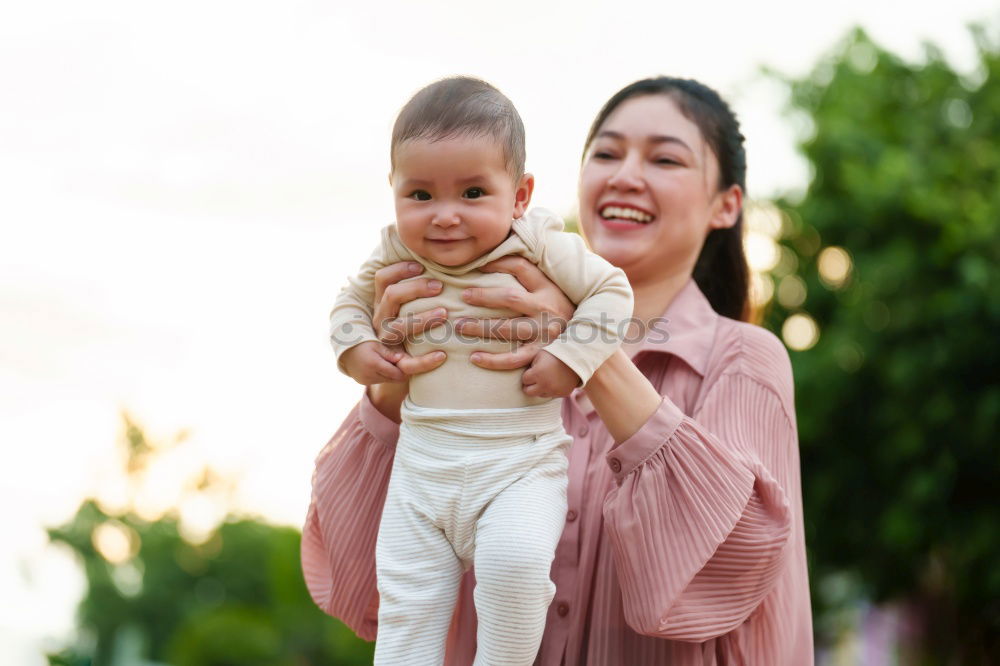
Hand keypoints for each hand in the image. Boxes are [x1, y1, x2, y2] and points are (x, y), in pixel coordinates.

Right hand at [340, 340, 406, 385]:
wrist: (345, 349)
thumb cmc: (363, 343)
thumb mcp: (377, 345)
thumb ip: (390, 354)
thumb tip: (403, 359)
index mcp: (374, 364)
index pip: (396, 374)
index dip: (404, 371)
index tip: (406, 365)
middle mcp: (370, 375)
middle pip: (392, 379)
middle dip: (397, 373)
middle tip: (398, 363)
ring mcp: (365, 380)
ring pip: (386, 381)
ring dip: (389, 375)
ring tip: (387, 363)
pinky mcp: (363, 382)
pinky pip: (377, 381)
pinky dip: (381, 376)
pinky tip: (378, 367)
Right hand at [366, 261, 448, 420]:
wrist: (394, 369)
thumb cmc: (409, 331)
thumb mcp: (406, 309)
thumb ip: (417, 292)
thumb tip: (442, 267)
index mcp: (383, 305)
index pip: (382, 279)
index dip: (399, 269)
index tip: (421, 265)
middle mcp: (381, 321)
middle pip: (391, 297)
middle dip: (415, 288)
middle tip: (440, 286)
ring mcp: (386, 342)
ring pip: (398, 327)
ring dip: (422, 318)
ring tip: (444, 313)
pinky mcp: (395, 365)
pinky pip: (408, 364)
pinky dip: (425, 360)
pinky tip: (442, 355)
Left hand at [458, 255, 574, 349]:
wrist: (592, 345)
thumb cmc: (566, 313)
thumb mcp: (558, 290)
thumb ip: (536, 276)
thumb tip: (511, 251)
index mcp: (549, 288)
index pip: (521, 268)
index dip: (498, 262)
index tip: (477, 264)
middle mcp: (546, 308)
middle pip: (509, 297)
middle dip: (483, 296)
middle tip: (463, 295)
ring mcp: (543, 333)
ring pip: (506, 329)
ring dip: (479, 327)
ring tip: (459, 326)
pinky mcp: (540, 354)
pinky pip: (512, 359)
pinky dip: (492, 360)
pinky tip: (474, 357)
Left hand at [521, 350, 580, 398]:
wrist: (577, 356)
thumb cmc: (555, 352)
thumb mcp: (539, 354)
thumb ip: (527, 362)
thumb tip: (510, 365)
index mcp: (537, 373)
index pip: (524, 379)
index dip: (528, 373)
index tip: (533, 368)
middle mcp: (545, 384)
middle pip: (528, 391)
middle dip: (530, 384)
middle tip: (536, 376)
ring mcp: (554, 391)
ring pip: (539, 394)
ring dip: (540, 388)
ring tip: (547, 377)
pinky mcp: (562, 394)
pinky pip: (551, 395)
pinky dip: (551, 389)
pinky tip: (555, 380)